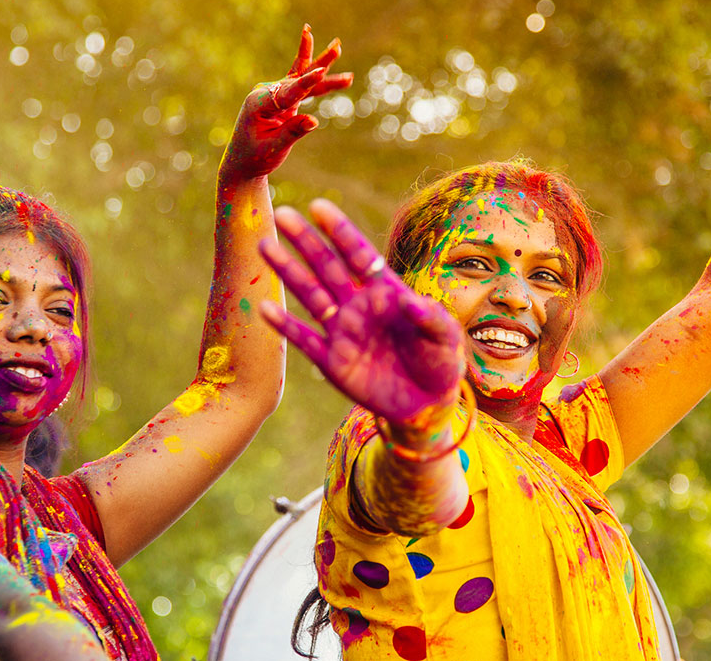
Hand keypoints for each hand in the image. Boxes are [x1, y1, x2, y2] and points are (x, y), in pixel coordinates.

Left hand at [219, 25, 352, 181]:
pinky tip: (330, 72)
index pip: (288, 92)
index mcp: (259, 103)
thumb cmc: (254, 157)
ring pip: (302, 78)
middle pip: (296, 75)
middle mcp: (266, 93)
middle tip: (335, 46)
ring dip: (321, 65)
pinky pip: (303, 88)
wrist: (242, 163)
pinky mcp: (283, 100)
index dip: (306, 83)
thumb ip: (292, 133)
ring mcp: (275, 95)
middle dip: (316, 61)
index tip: (321, 72)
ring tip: (338, 47)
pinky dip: (317, 82)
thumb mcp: (273, 148)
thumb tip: (314, 121)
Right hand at [258, 200, 464, 429]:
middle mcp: (359, 305)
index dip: (340, 231)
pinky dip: (285, 325)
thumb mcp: (446, 338)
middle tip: (282, 214)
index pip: (359, 255)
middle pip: (328, 267)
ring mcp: (343, 331)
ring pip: (310, 295)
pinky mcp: (333, 361)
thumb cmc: (440, 362)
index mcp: (386, 292)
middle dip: (306, 240)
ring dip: (288, 271)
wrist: (426, 404)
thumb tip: (411, 302)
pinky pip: (305, 339)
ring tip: (264, 245)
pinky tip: (265, 308)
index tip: (318, 206)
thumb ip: (430, 318)